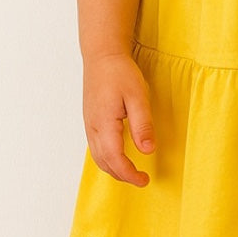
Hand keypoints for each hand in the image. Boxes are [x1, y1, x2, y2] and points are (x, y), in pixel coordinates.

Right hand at [82, 52, 154, 186]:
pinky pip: (95, 147)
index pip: (115, 159)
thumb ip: (142, 124)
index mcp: (104, 124)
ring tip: (132, 172)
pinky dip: (107, 159)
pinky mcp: (90, 120)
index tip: (144, 180)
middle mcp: (92, 128)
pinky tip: (119, 156)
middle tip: (141, 179)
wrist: (101, 56)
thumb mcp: (138, 96)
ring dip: (114, 169)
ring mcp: (89, 125)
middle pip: (104, 163)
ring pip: (98, 157)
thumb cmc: (120, 72)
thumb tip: (148, 151)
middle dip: (122, 176)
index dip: (129, 174)